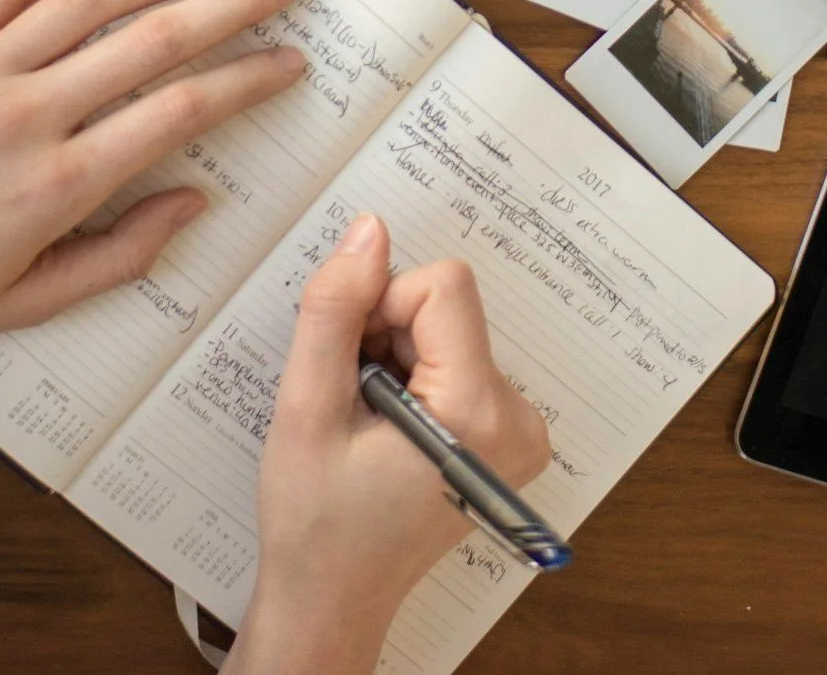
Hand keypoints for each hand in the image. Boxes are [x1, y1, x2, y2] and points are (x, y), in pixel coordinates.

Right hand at [228, 214, 549, 674]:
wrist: (333, 597)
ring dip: (393, 353)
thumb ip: (335, 309)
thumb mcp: (307, 405)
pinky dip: (411, 374)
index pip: (442, 287)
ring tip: (365, 419)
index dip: (379, 306)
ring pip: (445, 326)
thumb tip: (369, 230)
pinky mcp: (506, 434)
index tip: (350, 363)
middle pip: (445, 306)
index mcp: (480, 413)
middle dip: (384, 332)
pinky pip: (454, 356)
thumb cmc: (315, 517)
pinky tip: (385, 426)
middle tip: (351, 398)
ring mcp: (520, 431)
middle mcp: (519, 419)